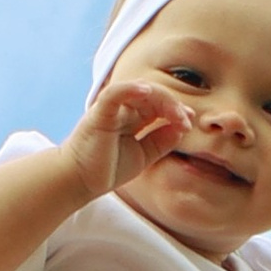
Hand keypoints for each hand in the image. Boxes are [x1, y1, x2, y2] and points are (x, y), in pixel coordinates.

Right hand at [64, 75, 197, 198]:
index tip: (189, 123)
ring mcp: (111, 108)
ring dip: (162, 100)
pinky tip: (146, 91)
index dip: (176, 110)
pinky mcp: (99, 113)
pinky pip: (115, 94)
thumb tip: (183, 127)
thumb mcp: (145, 155)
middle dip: (174, 106)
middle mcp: (123, 109)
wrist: (81, 181)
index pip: (159, 105)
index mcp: (134, 117)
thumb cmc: (108, 168)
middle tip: (186, 121)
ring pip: (140, 91)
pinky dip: (130, 88)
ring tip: (177, 114)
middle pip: (154, 96)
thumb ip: (162, 140)